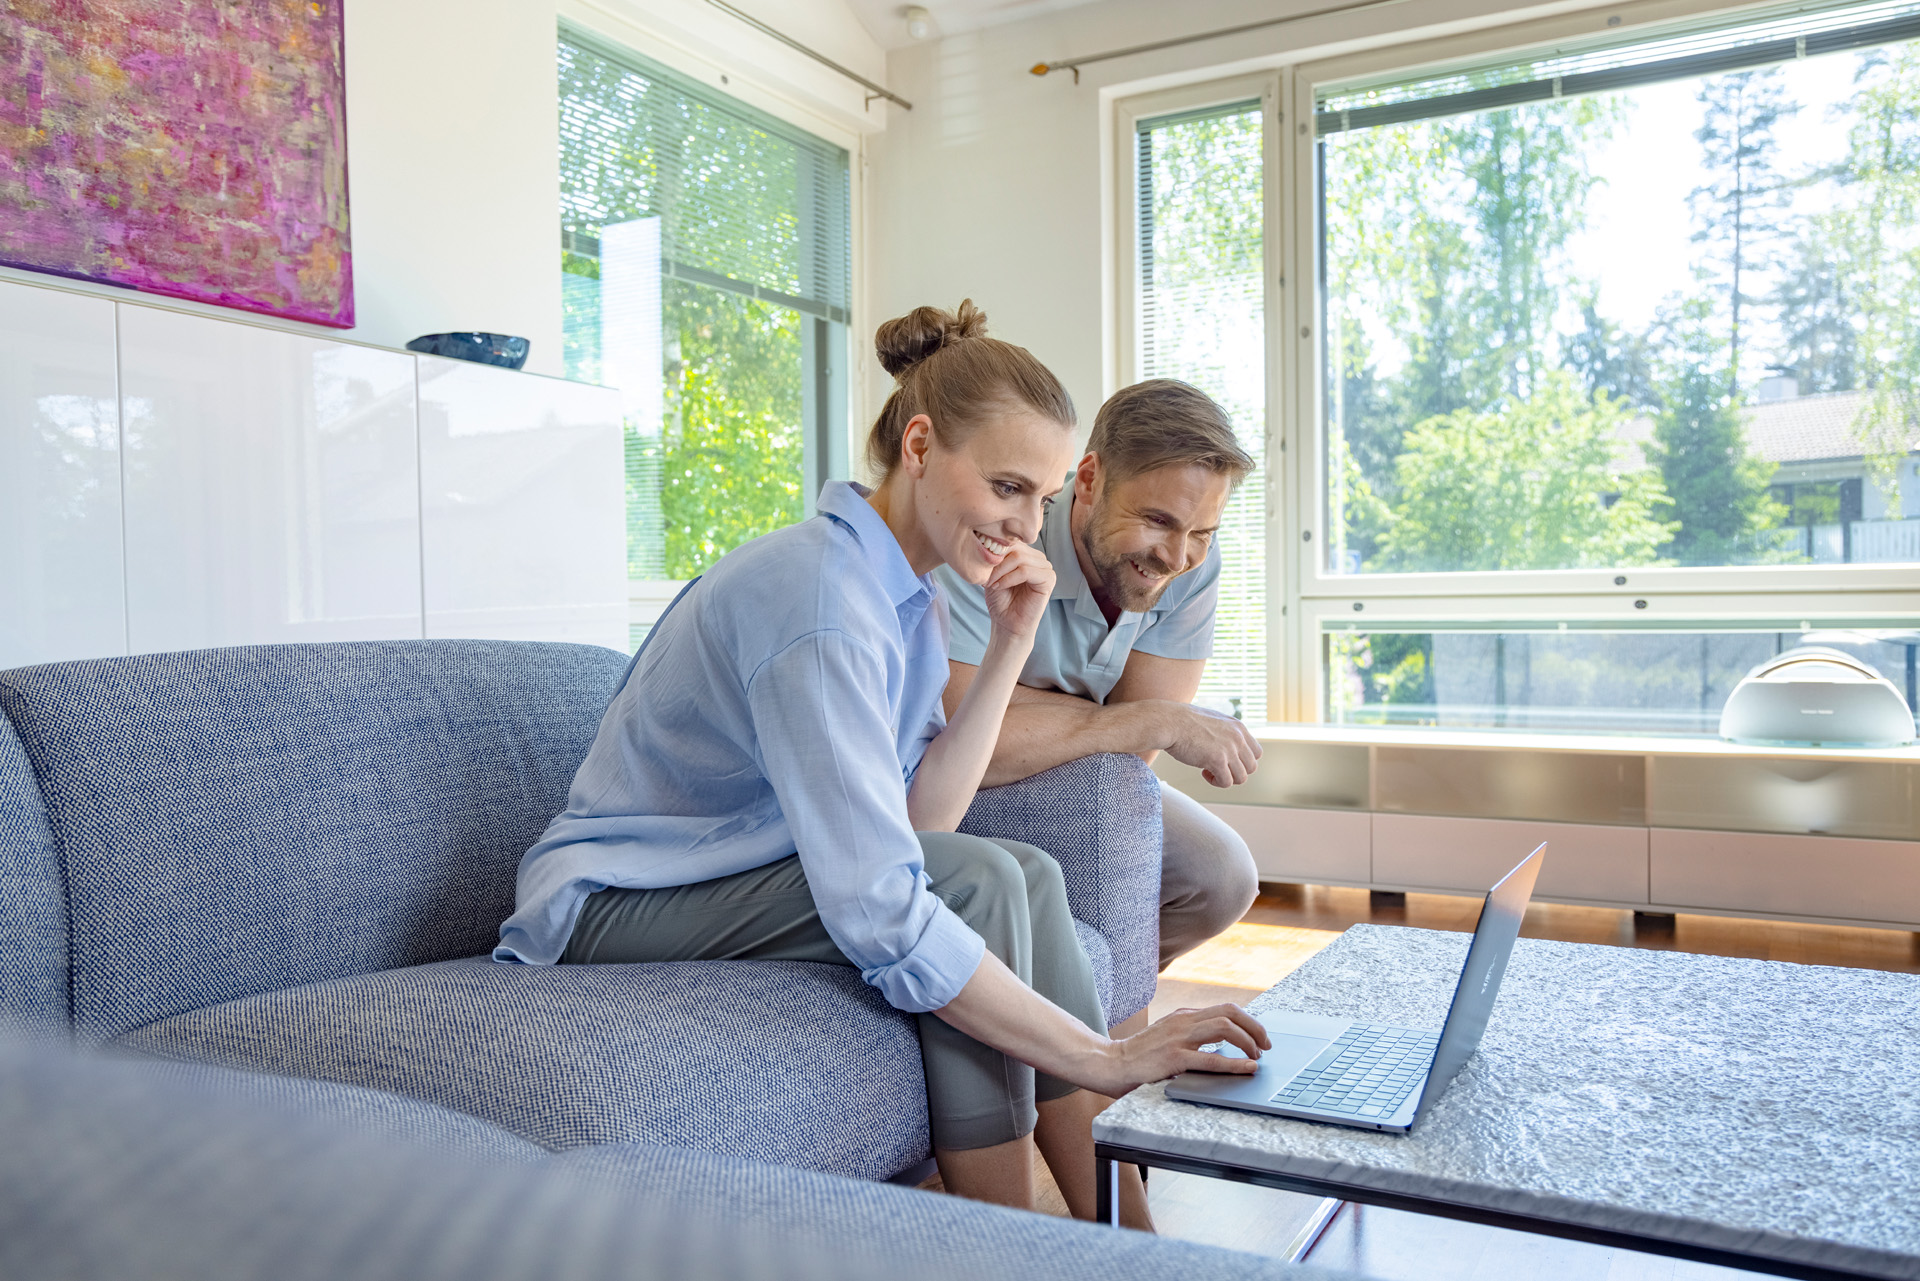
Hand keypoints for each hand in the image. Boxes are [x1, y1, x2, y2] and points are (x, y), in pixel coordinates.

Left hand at [983, 542, 1054, 643]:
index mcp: (1027, 553)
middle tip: (986, 578)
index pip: (1010, 539)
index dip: (994, 551)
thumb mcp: (993, 573)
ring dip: (1001, 571)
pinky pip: (1027, 571)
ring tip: (992, 584)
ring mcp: (1045, 568)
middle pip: (1016, 547)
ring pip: (1020, 557)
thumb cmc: (1000, 600)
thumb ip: (995, 556)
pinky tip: (1000, 587)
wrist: (1006, 624)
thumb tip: (988, 539)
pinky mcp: (1049, 580)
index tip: (981, 567)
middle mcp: (1038, 558)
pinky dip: (1009, 578)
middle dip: (997, 562)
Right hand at [1083, 1004, 1270, 1097]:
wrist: (1110, 1063)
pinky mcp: (1174, 1058)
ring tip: (1257, 1057)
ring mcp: (1179, 1038)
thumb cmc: (1139, 1055)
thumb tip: (1223, 1046)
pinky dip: (1235, 1063)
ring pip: (1225, 1028)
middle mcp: (1183, 1021)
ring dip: (1249, 1042)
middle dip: (1255, 1028)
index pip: (1225, 1009)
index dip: (1248, 1021)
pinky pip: (1212, 1058)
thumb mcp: (1168, 1037)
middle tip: (1266, 1045)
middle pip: (1231, 1012)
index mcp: (1183, 1016)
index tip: (1260, 1037)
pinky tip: (1247, 1068)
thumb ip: (1191, 1037)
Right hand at [1160, 703, 1261, 786]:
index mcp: (1238, 727)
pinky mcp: (1217, 760)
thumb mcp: (1212, 720)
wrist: (1169, 722)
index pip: (1257, 753)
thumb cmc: (1183, 721)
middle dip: (1235, 771)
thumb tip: (1228, 748)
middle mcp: (1238, 737)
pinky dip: (1216, 782)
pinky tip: (1203, 773)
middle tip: (1217, 768)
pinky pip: (1227, 782)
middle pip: (1251, 767)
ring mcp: (1229, 749)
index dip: (1242, 761)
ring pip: (1241, 778)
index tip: (1226, 760)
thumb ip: (1225, 732)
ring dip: (1226, 778)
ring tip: (1209, 771)